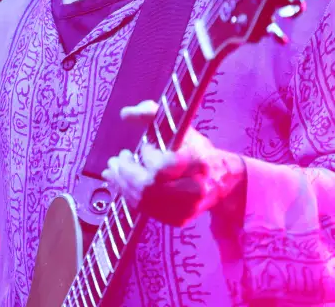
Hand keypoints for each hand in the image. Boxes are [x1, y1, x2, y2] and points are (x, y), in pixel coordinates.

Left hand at [99, 100, 246, 227]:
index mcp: (199, 165)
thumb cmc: (197, 150)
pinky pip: (146, 210)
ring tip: (112, 170)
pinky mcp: (177, 220)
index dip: (148, 156)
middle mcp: (195, 192)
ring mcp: (186, 210)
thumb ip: (152, 114)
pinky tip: (120, 182)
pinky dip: (129, 195)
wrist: (221, 180)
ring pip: (144, 201)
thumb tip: (125, 113)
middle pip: (150, 187)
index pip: (164, 166)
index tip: (144, 146)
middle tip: (115, 159)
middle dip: (126, 172)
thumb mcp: (180, 127)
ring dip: (122, 183)